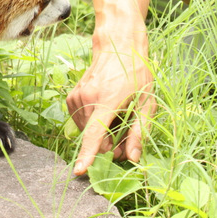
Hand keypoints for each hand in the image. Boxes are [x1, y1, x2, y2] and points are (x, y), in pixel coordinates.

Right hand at [67, 49, 155, 175]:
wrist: (117, 47)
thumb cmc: (136, 74)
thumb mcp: (146, 103)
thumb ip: (139, 132)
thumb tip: (133, 158)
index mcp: (107, 101)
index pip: (94, 133)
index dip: (88, 154)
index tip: (79, 170)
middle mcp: (87, 99)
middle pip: (93, 138)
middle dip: (107, 145)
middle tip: (124, 137)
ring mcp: (76, 97)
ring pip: (85, 131)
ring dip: (99, 133)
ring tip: (115, 117)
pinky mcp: (71, 98)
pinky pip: (80, 122)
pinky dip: (91, 123)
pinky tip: (103, 112)